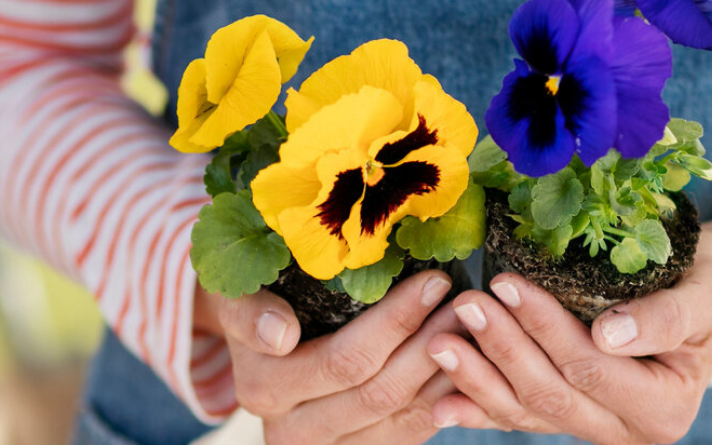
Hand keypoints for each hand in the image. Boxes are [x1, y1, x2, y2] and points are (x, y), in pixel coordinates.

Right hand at [194, 270, 461, 444]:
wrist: (258, 346)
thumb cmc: (258, 304)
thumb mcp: (239, 297)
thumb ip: (250, 312)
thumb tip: (280, 334)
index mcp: (263, 389)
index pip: (344, 361)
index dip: (396, 323)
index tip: (435, 281)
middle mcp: (291, 432)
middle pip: (380, 391)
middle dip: (430, 343)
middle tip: (465, 303)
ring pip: (402, 415)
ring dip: (445, 370)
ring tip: (472, 326)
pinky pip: (412, 432)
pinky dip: (444, 398)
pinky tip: (465, 362)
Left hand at [426, 232, 711, 443]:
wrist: (701, 294)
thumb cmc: (706, 283)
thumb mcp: (705, 292)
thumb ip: (666, 319)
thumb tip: (610, 335)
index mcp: (665, 408)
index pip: (592, 367)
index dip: (546, 329)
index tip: (507, 283)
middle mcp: (628, 432)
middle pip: (552, 394)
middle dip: (504, 349)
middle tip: (466, 304)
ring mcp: (595, 430)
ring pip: (527, 413)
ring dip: (479, 380)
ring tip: (440, 342)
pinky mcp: (568, 418)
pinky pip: (519, 418)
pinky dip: (480, 408)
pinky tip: (441, 400)